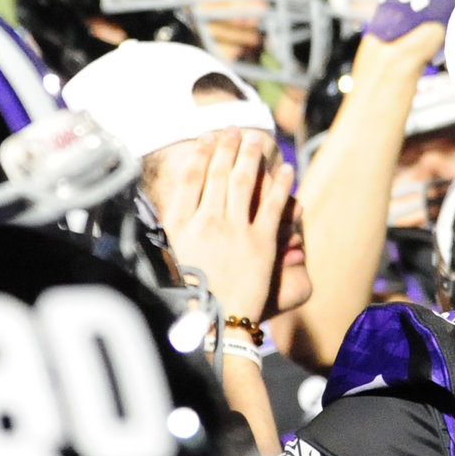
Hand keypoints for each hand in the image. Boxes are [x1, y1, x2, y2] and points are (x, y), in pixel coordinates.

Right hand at [156, 129, 296, 323]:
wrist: (212, 325)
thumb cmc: (188, 298)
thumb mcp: (169, 260)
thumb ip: (173, 231)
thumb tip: (173, 207)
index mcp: (180, 227)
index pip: (190, 179)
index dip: (200, 154)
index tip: (206, 137)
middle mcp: (205, 223)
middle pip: (218, 173)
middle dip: (227, 147)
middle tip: (235, 130)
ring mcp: (234, 231)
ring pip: (243, 182)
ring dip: (251, 156)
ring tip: (257, 139)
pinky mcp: (260, 243)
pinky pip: (272, 205)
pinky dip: (280, 184)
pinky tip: (285, 169)